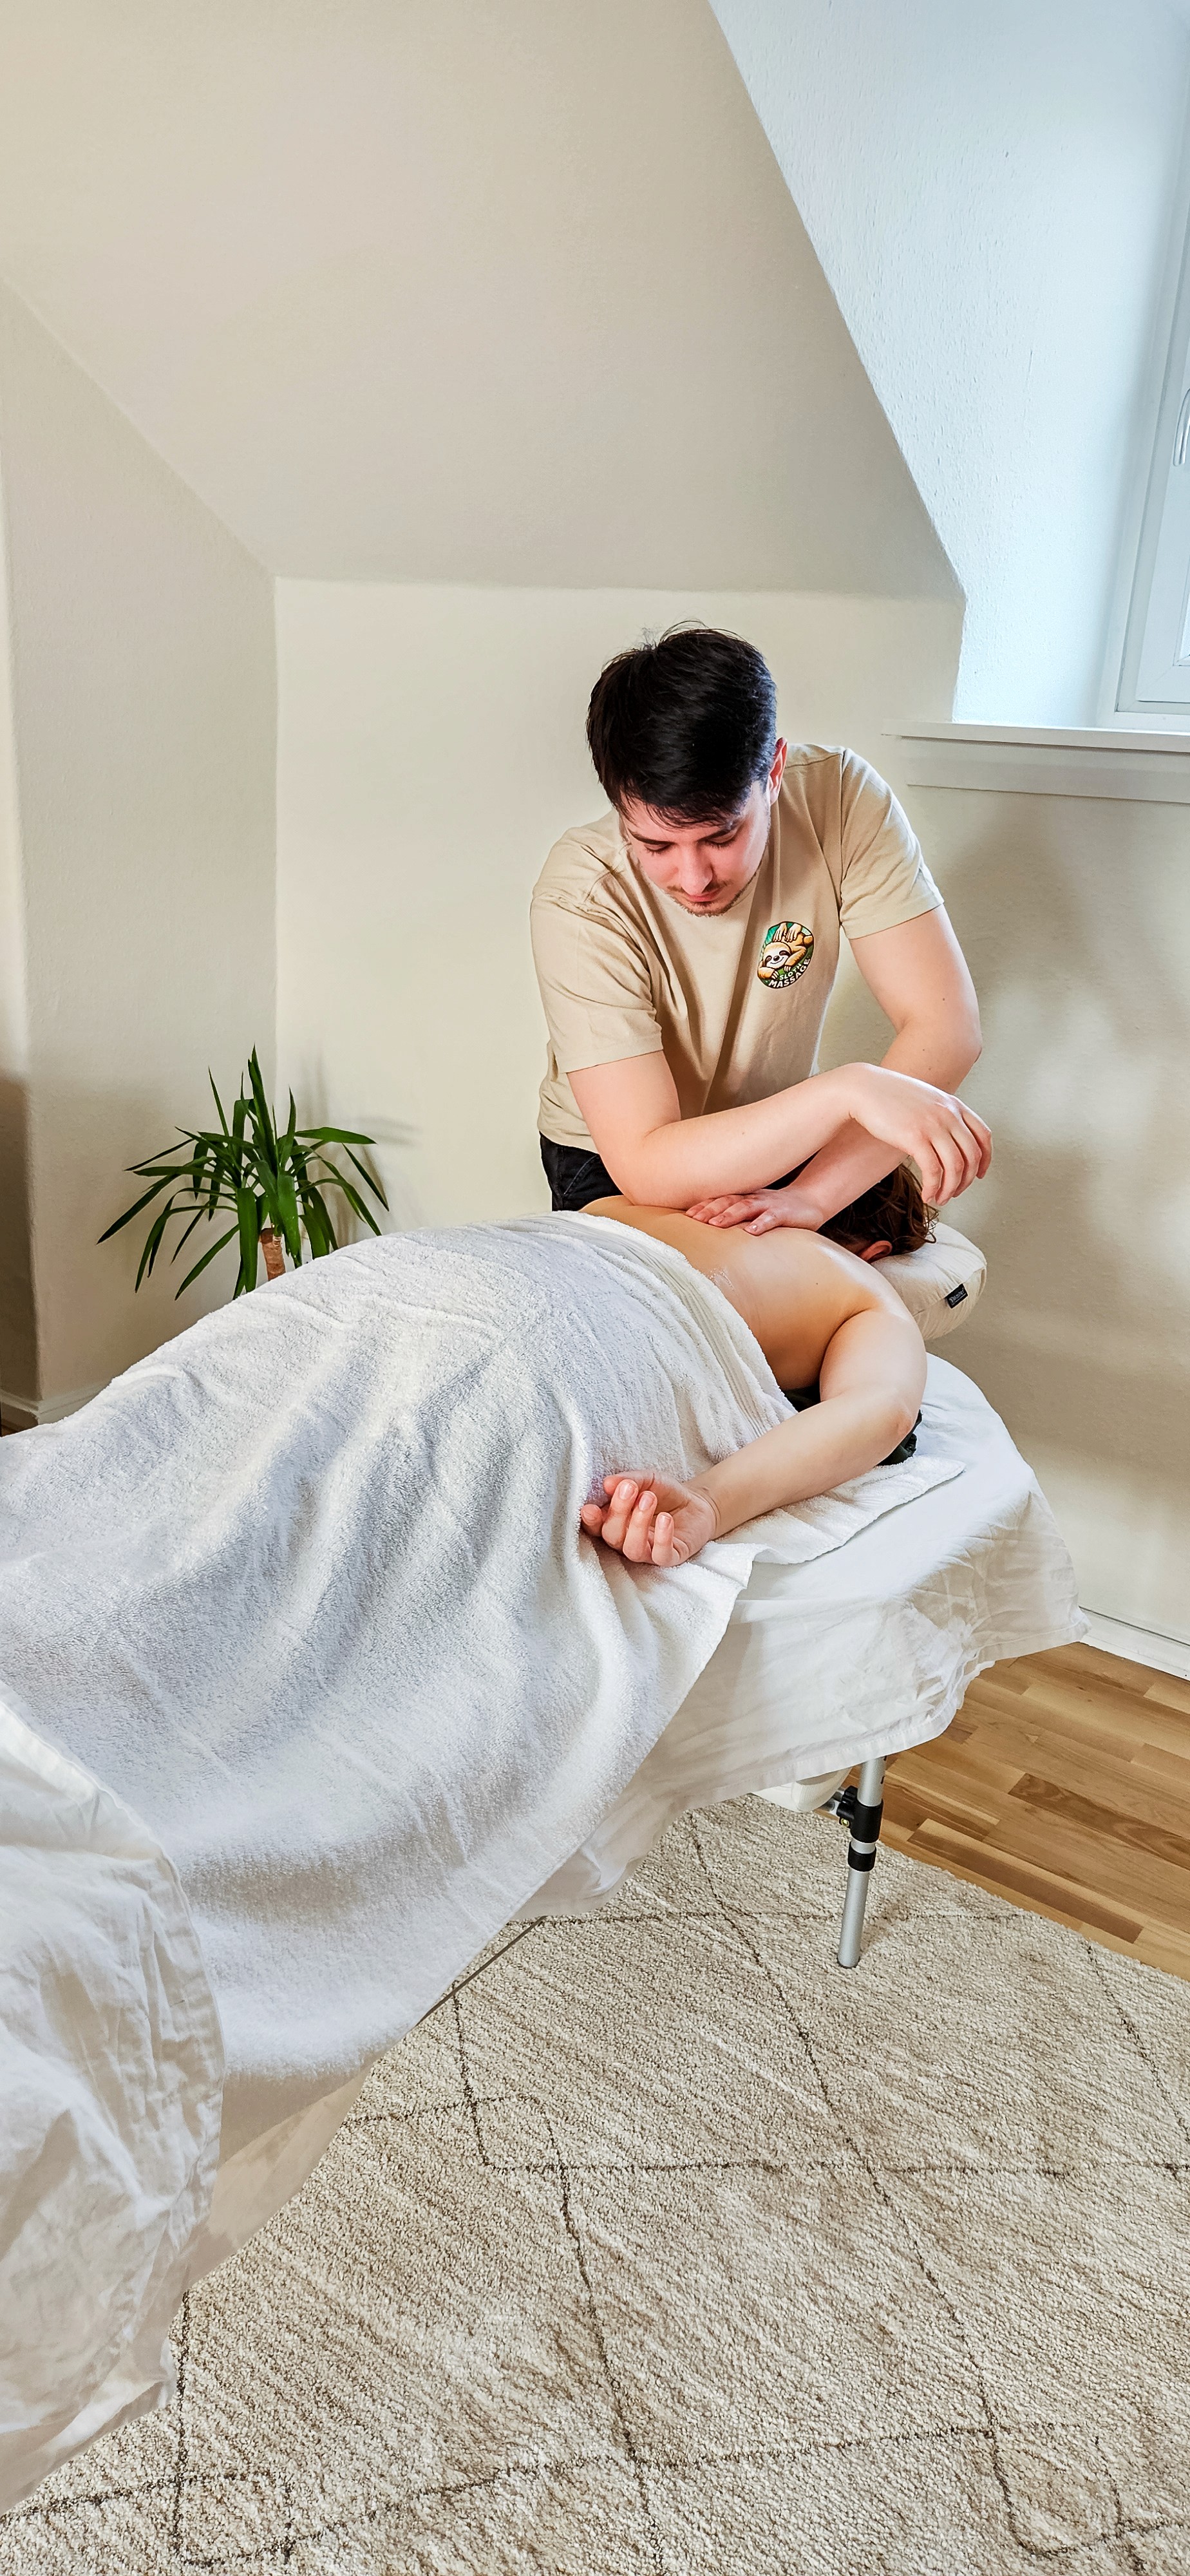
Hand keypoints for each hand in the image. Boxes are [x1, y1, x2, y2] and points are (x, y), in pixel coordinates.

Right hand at [580, 1473, 718, 1566]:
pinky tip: (666, 1519)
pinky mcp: (670, 1557)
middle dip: (618, 1512)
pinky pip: (660, 1555)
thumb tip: (607, 1483)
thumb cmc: (665, 1493)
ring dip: (638, 1524)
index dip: (590, 1521)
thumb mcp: (647, 1480)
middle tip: (630, 1489)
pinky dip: (662, 1538)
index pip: (596, 1527)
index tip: (589, 1508)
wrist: (698, 1503)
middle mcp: (627, 1541)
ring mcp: (648, 1552)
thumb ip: (629, 1480)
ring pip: (632, 1549)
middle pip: (612, 1536)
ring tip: (649, 1498)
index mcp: (616, 1523)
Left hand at [684, 1181, 823, 1234]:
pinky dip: (761, 1223)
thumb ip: (737, 1215)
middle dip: (710, 1209)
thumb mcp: (755, 1210)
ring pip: (746, 1207)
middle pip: (727, 1201)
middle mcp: (753, 1198)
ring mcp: (769, 1204)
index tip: (687, 1215)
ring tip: (715, 1225)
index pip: (719, 1199)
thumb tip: (711, 1229)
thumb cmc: (778, 1209)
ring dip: (729, 1215)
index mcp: (744, 1198)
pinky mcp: (784, 1213)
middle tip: (694, 1220)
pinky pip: (771, 1217)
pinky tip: (752, 1231)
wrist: (811, 1202)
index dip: (703, 1205)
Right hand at [840, 1065, 990, 1203]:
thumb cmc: (889, 1095)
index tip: (980, 1174)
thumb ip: (940, 1114)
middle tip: (955, 1192)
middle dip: (966, 1181)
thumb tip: (946, 1140)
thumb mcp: (925, 1099)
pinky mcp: (915, 1137)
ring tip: (940, 1198)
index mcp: (953, 1105)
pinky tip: (926, 1195)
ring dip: (950, 1189)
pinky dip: (933, 1187)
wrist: (863, 1088)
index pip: (983, 1136)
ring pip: (956, 1166)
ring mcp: (933, 1125)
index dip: (985, 1160)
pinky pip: (933, 1170)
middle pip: (972, 1155)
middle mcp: (948, 1114)